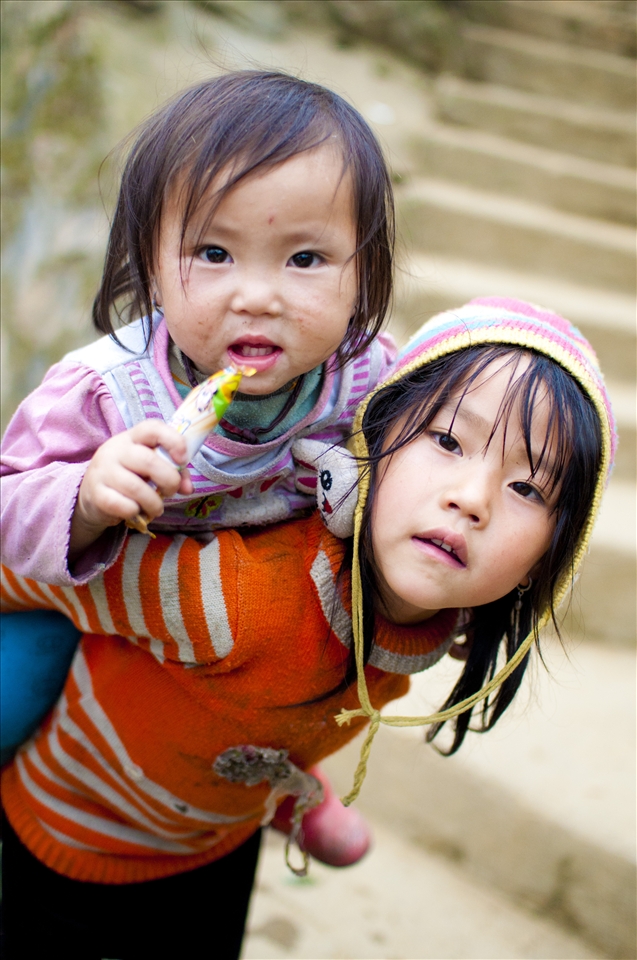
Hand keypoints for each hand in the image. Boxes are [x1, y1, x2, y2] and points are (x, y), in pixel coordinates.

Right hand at [69, 422, 193, 559]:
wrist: (91, 495)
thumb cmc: (129, 476)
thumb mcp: (150, 468)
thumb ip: (173, 471)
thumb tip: (188, 488)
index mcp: (132, 437)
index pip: (152, 428)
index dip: (173, 441)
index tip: (183, 460)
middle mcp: (115, 449)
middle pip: (148, 461)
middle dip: (169, 480)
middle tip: (171, 491)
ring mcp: (103, 471)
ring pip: (136, 488)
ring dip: (154, 503)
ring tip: (156, 508)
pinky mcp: (96, 494)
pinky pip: (124, 505)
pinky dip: (136, 512)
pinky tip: (136, 511)